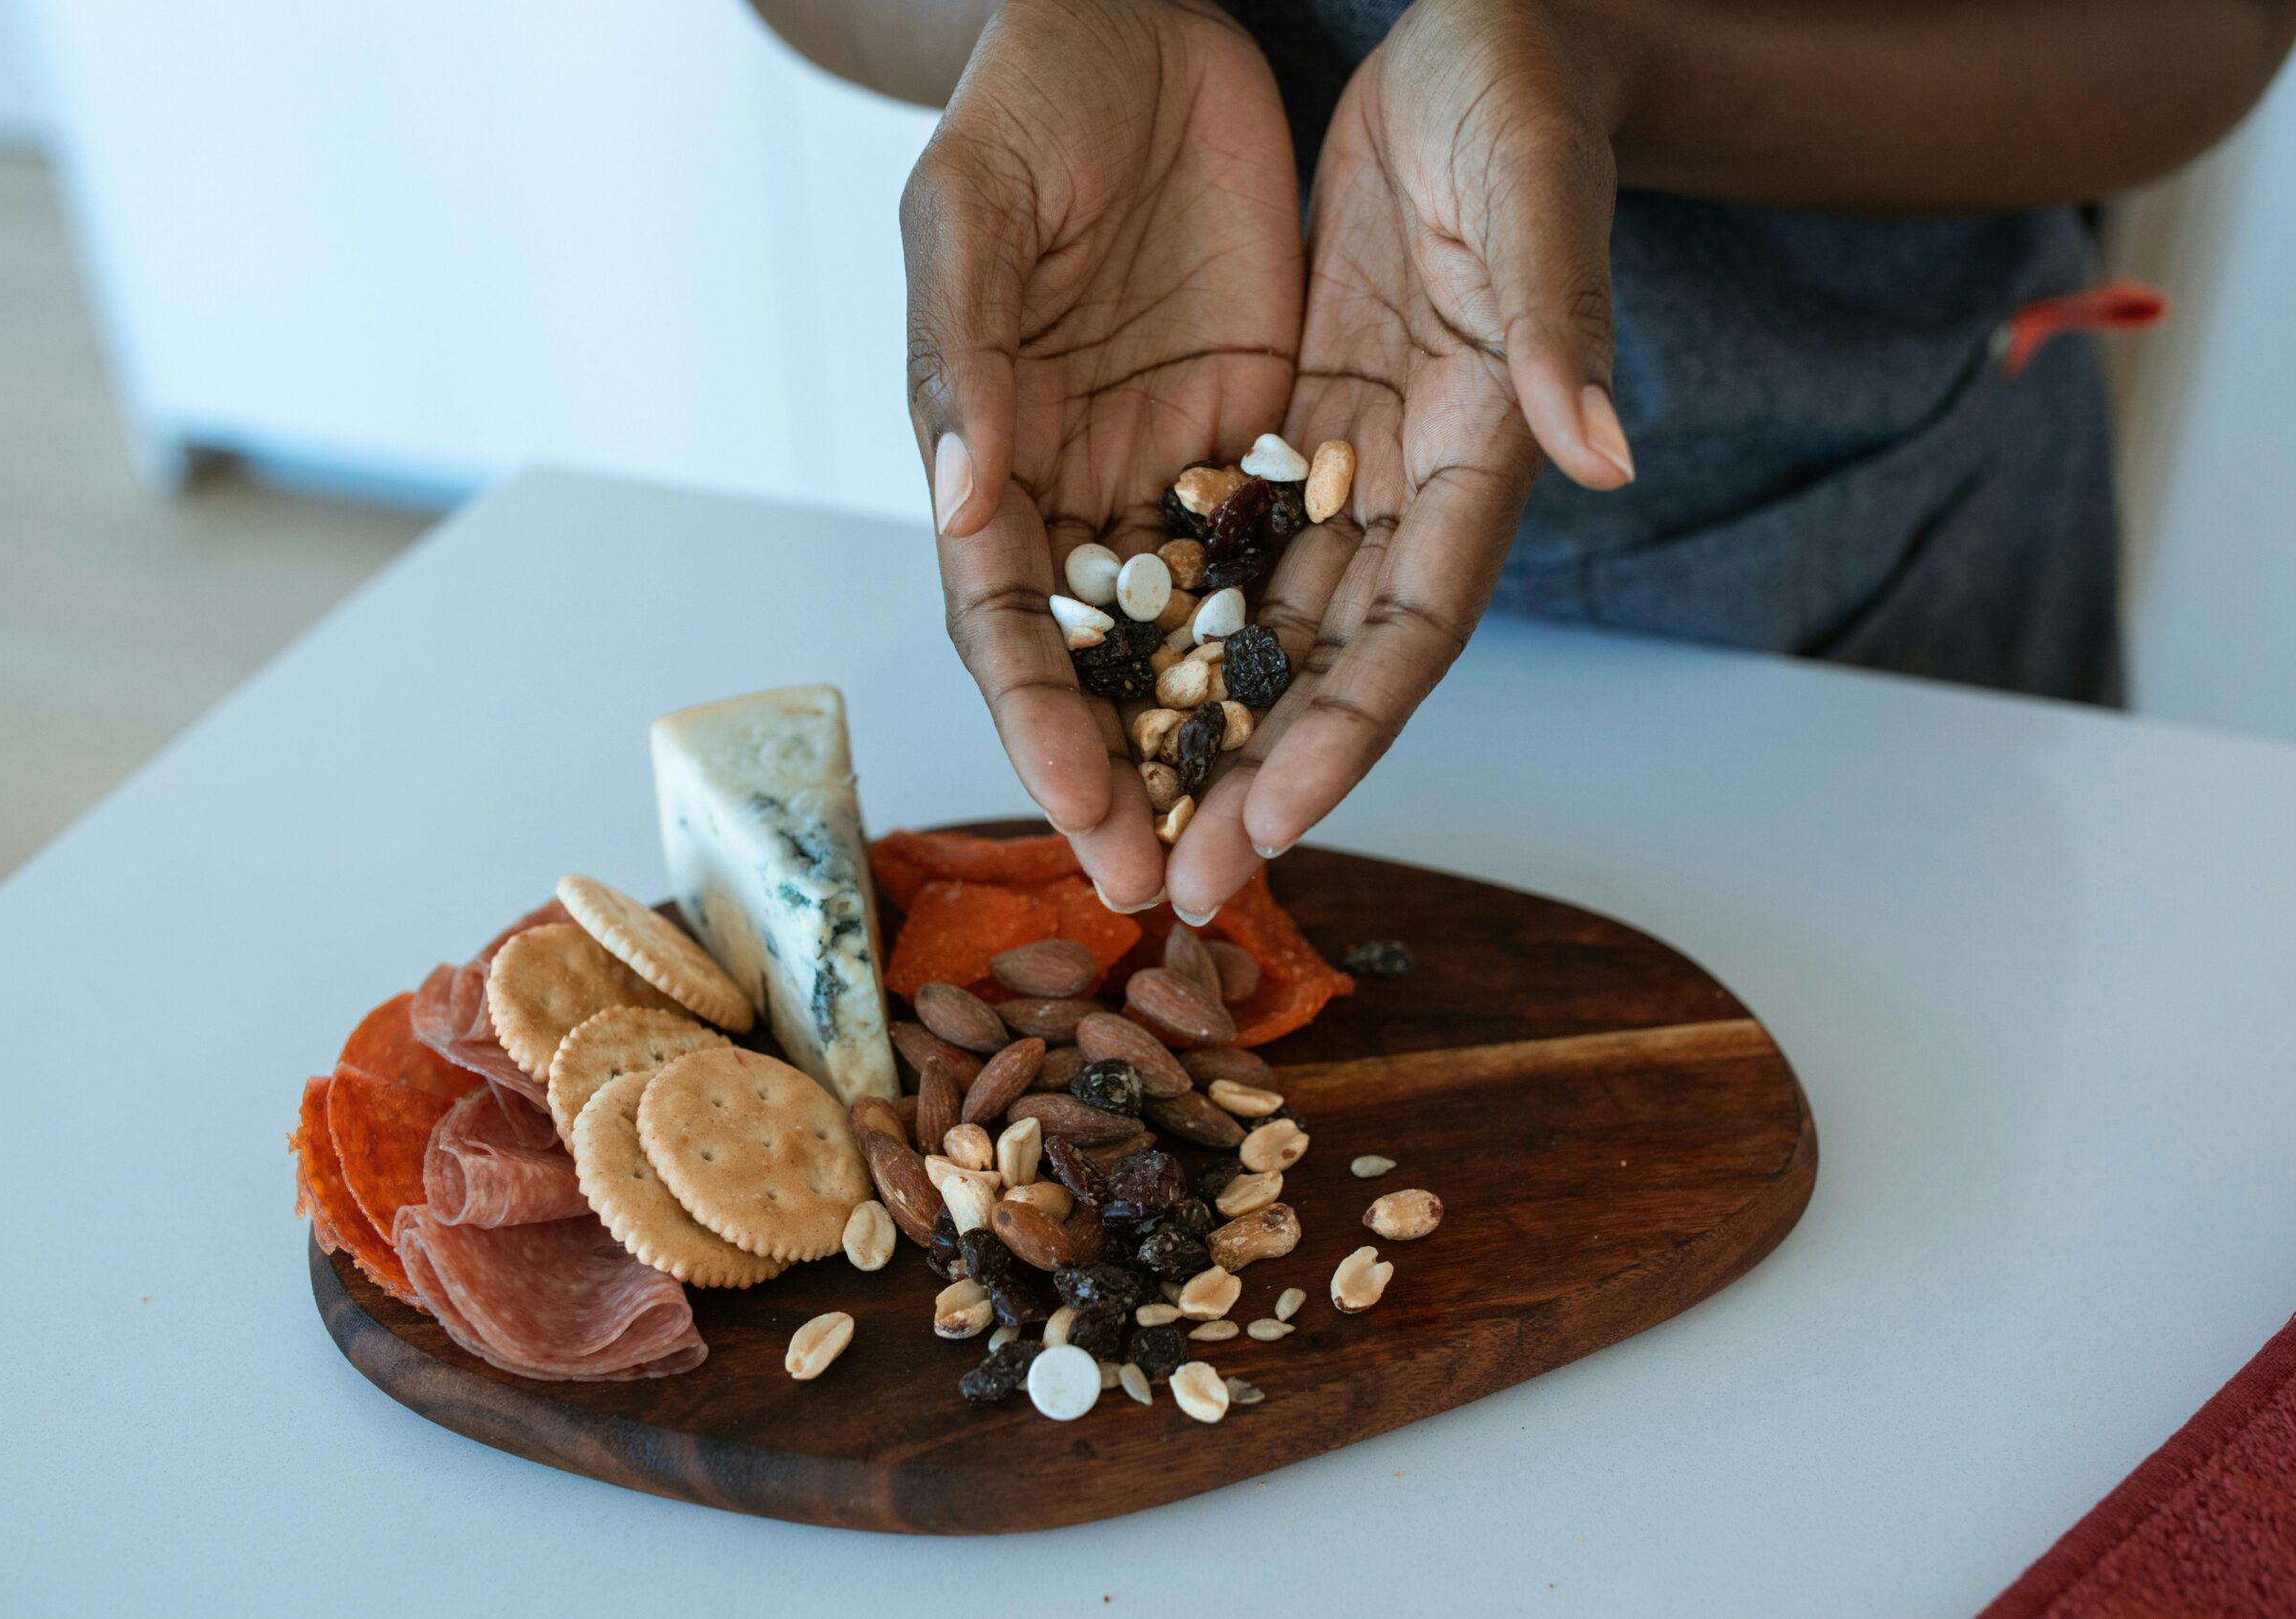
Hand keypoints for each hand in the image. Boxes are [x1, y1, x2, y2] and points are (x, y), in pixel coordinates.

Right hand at [902, 0, 1302, 908]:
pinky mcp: (1258, 432)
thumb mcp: (974, 210)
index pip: (1007, 617)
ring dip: (1224, 742)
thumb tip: (966, 505)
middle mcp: (1075, 485)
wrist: (1143, 16)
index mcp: (986, 450)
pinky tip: (1332, 723)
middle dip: (1134, 775)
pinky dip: (1296, 645)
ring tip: (1260, 845)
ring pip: (1198, 633)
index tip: (1086, 810)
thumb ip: (963, 353)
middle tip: (1172, 887)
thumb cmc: (1032, 99)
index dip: (1043, 720)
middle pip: (1102, 662)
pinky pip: (1282, 557)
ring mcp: (1168, 467)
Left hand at [1164, 0, 1635, 919]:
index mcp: (1486, 445)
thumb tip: (1611, 453)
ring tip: (1127, 829)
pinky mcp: (1297, 420)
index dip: (1348, 729)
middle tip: (1177, 888)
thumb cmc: (1518, 82)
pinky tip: (1103, 693)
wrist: (1477, 23)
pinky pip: (1222, 544)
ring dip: (1202, 731)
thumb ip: (1564, 316)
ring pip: (1269, 626)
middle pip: (1333, 661)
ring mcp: (1353, 458)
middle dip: (1256, 776)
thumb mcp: (1531, 180)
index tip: (1270, 822)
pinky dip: (1170, 624)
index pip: (1415, 622)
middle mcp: (1416, 478)